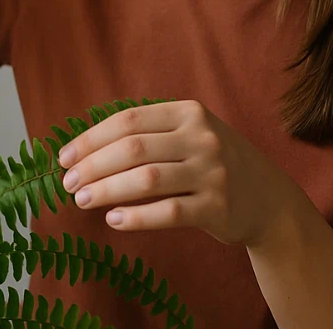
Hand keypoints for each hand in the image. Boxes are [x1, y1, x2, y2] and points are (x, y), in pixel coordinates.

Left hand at [56, 100, 302, 245]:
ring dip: (107, 191)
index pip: (128, 120)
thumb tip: (83, 149)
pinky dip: (136, 217)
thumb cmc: (211, 164)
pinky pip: (168, 213)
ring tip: (82, 200)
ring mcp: (212, 172)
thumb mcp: (189, 134)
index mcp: (189, 112)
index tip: (64, 158)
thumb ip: (148, 134)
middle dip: (93, 166)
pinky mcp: (218, 207)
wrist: (268, 198)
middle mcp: (203, 137)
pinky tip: (113, 220)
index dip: (91, 139)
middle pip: (133, 148)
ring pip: (147, 180)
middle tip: (68, 183)